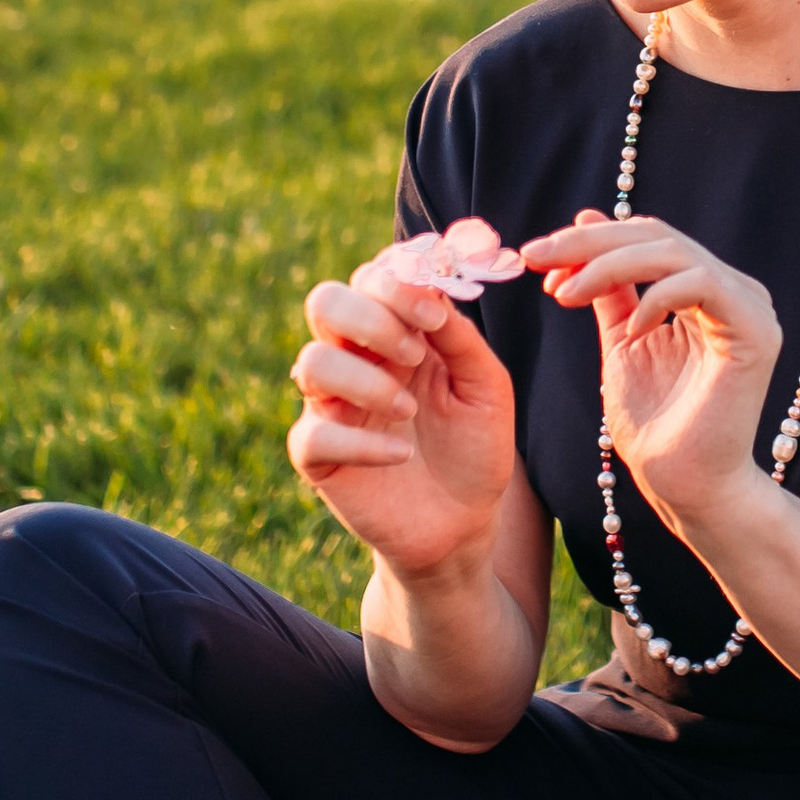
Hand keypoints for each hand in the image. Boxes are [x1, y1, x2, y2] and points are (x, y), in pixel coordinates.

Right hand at [289, 273, 517, 580]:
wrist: (464, 523)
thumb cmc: (475, 446)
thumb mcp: (487, 386)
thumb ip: (461, 338)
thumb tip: (434, 292)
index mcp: (395, 331)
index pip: (372, 277)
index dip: (397, 282)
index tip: (435, 313)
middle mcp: (356, 359)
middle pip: (326, 302)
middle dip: (371, 317)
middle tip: (415, 353)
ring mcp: (331, 405)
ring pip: (312, 363)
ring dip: (366, 381)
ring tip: (408, 411)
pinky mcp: (317, 456)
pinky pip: (313, 434)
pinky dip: (359, 442)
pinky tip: (401, 456)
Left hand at [521, 210, 780, 534]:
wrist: (685, 487)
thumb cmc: (656, 425)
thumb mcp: (621, 342)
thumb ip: (610, 288)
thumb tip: (587, 218)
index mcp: (705, 290)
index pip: (646, 239)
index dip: (589, 241)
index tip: (535, 258)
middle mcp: (733, 290)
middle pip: (657, 237)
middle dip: (588, 245)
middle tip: (535, 259)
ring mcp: (749, 308)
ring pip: (674, 252)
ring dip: (608, 266)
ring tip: (566, 296)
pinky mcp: (756, 331)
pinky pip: (702, 285)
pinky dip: (657, 298)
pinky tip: (630, 330)